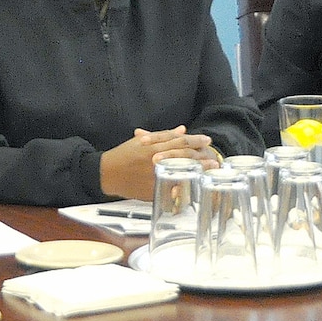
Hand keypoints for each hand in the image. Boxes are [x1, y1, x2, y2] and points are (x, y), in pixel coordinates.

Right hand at [100, 127, 215, 198]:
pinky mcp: (150, 190)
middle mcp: (154, 160)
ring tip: (209, 171)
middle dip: (201, 157)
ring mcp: (153, 176)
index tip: (207, 140)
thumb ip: (164, 136)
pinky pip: (169, 190)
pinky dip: (182, 189)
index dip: (195, 140)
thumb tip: (182, 130)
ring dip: (196, 172)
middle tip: (215, 158)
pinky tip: (194, 187)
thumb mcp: (142, 141)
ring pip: (179, 173)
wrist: (106, 174)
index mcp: (153, 146)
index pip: (179, 141)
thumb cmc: (124, 155)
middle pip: (182, 157)